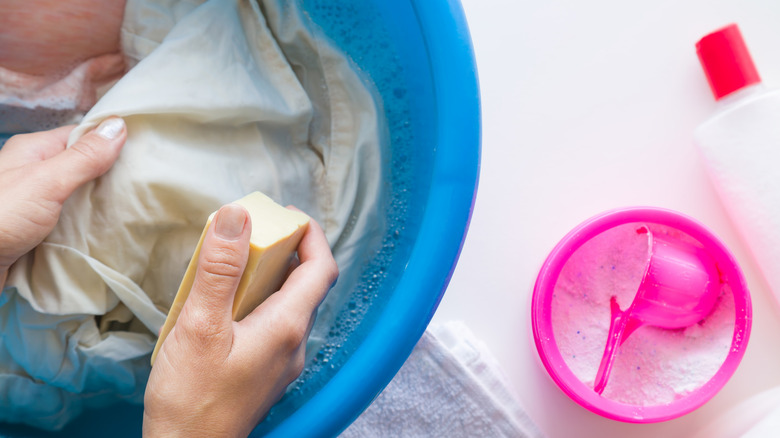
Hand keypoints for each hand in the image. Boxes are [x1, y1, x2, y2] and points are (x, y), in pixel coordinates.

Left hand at [0, 117, 126, 288]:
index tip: (143, 156)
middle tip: (142, 188)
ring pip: (77, 197)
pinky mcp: (35, 229)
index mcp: (33, 150)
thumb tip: (118, 124)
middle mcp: (32, 172)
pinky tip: (106, 233)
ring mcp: (34, 202)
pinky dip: (86, 227)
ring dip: (99, 206)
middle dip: (109, 179)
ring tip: (131, 211)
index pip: (82, 136)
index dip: (112, 144)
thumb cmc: (0, 218)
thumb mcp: (47, 182)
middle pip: (82, 167)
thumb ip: (83, 156)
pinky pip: (69, 221)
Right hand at [143, 204, 337, 437]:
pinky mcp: (266, 371)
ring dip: (270, 276)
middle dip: (287, 250)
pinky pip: (273, 324)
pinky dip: (258, 301)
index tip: (286, 215)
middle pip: (305, 284)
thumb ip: (220, 271)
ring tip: (235, 261)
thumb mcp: (200, 326)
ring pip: (288, 305)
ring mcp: (282, 360)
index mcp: (287, 327)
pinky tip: (226, 303)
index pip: (321, 268)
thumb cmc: (192, 398)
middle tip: (255, 230)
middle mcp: (294, 343)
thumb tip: (238, 217)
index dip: (311, 235)